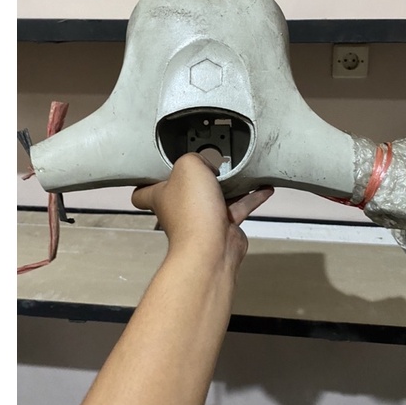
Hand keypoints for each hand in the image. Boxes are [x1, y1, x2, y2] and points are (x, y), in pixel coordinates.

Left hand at [131, 153, 273, 268]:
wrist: (212, 247)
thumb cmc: (192, 213)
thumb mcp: (189, 166)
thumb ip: (195, 157)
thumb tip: (207, 161)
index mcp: (161, 195)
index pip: (143, 191)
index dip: (148, 179)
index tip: (156, 168)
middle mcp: (179, 207)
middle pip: (186, 188)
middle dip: (198, 176)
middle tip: (210, 161)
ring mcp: (201, 217)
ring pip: (215, 195)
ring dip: (229, 184)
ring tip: (240, 169)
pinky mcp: (223, 225)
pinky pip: (238, 206)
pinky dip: (251, 196)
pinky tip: (262, 187)